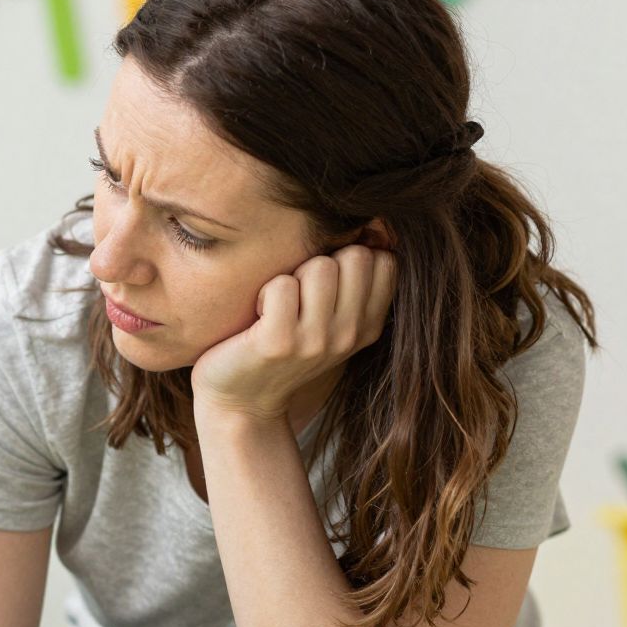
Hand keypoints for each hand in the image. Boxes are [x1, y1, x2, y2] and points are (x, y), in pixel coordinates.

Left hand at [192, 244, 396, 421]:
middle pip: (356, 257)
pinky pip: (282, 285)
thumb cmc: (282, 348)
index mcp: (368, 326)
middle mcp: (349, 335)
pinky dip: (264, 292)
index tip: (326, 282)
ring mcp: (316, 342)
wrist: (240, 402)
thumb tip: (373, 224)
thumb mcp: (329, 321)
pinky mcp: (278, 343)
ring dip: (292, 277)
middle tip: (298, 294)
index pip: (386, 261)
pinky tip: (258, 317)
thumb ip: (353, 283)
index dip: (353, 255)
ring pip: (320, 267)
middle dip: (322, 262)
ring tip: (277, 306)